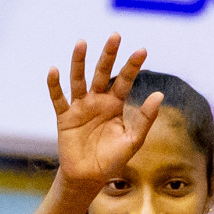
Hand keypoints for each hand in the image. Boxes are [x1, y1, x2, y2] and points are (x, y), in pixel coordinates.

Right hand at [47, 34, 164, 185]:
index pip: (125, 80)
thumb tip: (159, 95)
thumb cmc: (112, 160)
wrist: (89, 177)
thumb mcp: (133, 140)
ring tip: (82, 43)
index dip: (132, 65)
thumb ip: (146, 119)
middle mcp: (97, 100)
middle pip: (103, 73)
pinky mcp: (64, 117)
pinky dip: (55, 85)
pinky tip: (54, 70)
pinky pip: (58, 98)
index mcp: (115, 104)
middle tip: (115, 36)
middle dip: (108, 55)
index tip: (142, 50)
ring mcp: (80, 107)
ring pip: (79, 79)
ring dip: (79, 62)